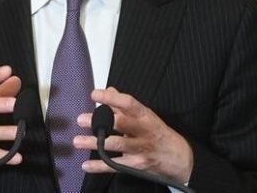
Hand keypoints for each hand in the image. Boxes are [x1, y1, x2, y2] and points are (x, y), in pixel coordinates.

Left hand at [74, 87, 192, 183]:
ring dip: (95, 143)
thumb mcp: (145, 116)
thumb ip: (125, 105)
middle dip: (100, 121)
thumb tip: (109, 90)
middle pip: (121, 124)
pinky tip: (86, 165)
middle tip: (81, 119)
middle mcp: (143, 131)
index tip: (95, 94)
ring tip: (78, 141)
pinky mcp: (136, 166)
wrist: (178, 158)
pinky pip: (115, 166)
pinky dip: (100, 166)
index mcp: (145, 116)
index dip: (111, 98)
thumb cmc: (158, 133)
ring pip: (116, 145)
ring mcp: (140, 149)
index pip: (128, 104)